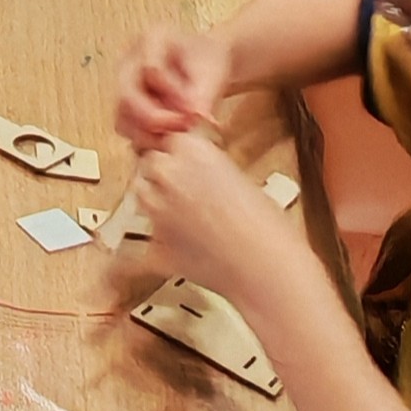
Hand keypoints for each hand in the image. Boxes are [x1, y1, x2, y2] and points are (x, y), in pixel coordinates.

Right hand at [116, 24, 231, 151]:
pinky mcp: (125, 107)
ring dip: (149, 133)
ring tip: (179, 135)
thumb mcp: (212, 72)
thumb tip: (195, 117)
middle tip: (184, 128)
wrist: (202, 65)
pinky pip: (127, 128)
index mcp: (151, 40)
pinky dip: (147, 139)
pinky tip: (170, 138)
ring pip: (122, 116)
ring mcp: (123, 85)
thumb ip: (203, 94)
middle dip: (155, 119)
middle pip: (127, 96)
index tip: (195, 111)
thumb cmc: (206, 63)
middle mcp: (128, 61)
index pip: (151, 70)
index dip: (173, 94)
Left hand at [136, 130, 311, 305]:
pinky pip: (146, 237)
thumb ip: (210, 170)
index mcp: (192, 150)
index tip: (185, 165)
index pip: (170, 140)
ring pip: (142, 195)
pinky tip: (180, 246)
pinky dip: (158, 241)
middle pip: (150, 164)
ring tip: (186, 218)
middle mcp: (168, 174)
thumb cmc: (267, 228)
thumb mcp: (242, 179)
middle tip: (186, 192)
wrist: (267, 269)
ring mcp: (156, 209)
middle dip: (164, 175)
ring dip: (157, 202)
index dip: (178, 155)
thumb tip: (199, 175)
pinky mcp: (153, 243)